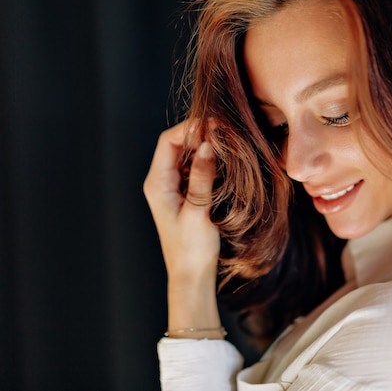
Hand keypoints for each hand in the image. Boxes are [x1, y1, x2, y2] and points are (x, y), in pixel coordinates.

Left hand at [144, 120, 222, 335]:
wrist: (191, 274)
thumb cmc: (192, 248)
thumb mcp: (198, 210)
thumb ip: (202, 176)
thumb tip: (207, 145)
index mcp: (157, 183)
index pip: (168, 141)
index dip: (191, 129)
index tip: (215, 125)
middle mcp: (161, 181)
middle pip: (176, 145)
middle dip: (200, 136)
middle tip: (226, 134)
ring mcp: (172, 187)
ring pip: (187, 155)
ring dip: (205, 149)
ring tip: (228, 147)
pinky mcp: (183, 194)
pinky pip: (194, 169)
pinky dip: (208, 163)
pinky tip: (224, 165)